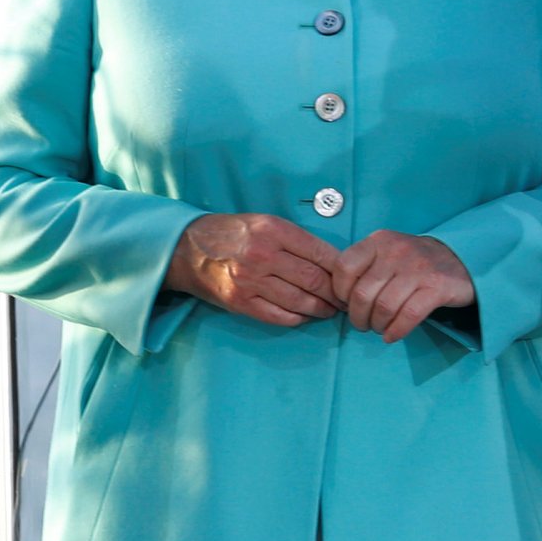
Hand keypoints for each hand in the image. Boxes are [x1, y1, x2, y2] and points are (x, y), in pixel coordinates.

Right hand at [167, 213, 342, 326]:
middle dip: (335, 293)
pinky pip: (279, 316)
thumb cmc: (233, 233)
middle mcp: (263, 255)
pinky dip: (298, 318)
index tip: (352, 277)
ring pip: (300, 301)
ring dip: (321, 309)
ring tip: (330, 310)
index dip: (341, 269)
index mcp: (273, 230)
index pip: (320, 252)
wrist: (189, 249)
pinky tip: (306, 316)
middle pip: (313, 279)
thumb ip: (296, 240)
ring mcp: (250, 281)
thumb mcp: (265, 222)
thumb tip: (332, 262)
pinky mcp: (241, 302)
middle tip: (346, 299)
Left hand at [331, 231, 473, 343]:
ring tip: (380, 329)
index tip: (347, 304)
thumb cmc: (414, 262)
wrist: (461, 258)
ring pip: (384, 307)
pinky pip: (409, 315)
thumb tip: (340, 299)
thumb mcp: (387, 252)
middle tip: (364, 325)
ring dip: (377, 326)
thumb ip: (364, 268)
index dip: (340, 292)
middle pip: (362, 294)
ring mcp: (418, 268)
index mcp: (379, 241)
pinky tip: (392, 335)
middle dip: (358, 317)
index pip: (344, 267)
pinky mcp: (438, 287)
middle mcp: (396, 251)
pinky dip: (396, 330)